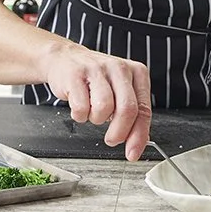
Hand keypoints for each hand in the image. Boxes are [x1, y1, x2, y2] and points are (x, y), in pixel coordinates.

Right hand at [45, 43, 151, 160]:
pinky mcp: (76, 75)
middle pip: (127, 109)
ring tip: (93, 111)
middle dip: (119, 133)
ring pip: (104, 108)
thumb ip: (132, 113)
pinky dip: (79, 115)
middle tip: (112, 140)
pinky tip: (80, 105)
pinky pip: (81, 107)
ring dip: (96, 119)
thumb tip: (140, 140)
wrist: (66, 58)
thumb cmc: (96, 79)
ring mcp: (98, 70)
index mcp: (137, 72)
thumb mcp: (120, 90)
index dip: (139, 135)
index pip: (144, 109)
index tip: (133, 153)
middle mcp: (120, 69)